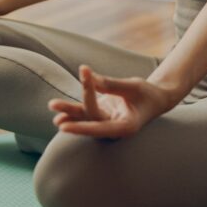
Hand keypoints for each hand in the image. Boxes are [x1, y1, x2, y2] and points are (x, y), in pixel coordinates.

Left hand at [48, 64, 174, 140]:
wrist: (155, 99)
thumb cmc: (147, 93)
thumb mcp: (133, 87)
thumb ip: (111, 84)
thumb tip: (89, 77)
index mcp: (126, 127)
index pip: (100, 128)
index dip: (81, 128)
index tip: (64, 127)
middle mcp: (114, 129)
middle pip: (90, 119)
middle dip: (72, 111)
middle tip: (53, 104)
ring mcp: (106, 122)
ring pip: (84, 118)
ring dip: (68, 113)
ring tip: (51, 108)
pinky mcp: (101, 114)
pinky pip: (85, 113)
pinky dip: (73, 112)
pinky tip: (58, 114)